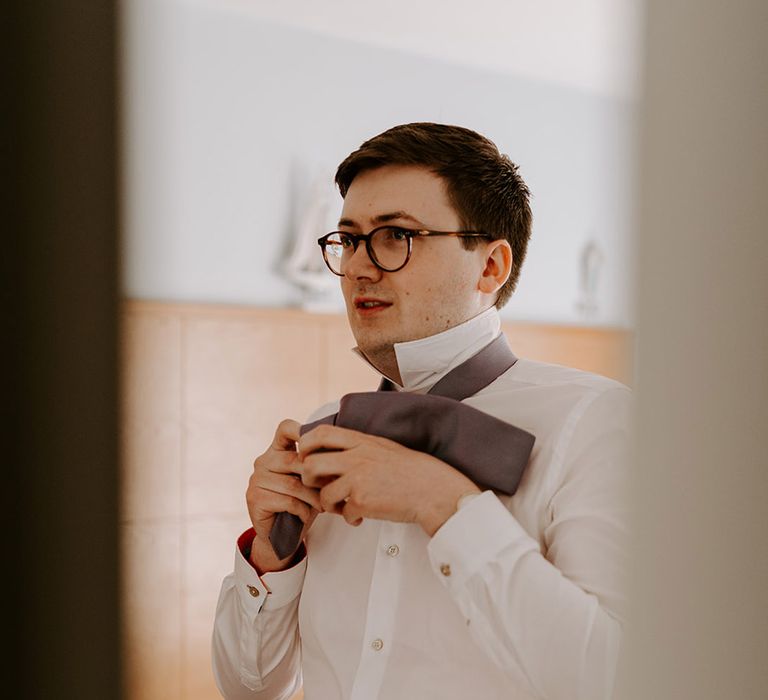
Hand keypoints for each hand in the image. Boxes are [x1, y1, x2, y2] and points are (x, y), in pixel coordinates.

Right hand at [246, 419, 322, 572]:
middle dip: (317, 477)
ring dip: (313, 497)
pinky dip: (302, 510)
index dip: (301, 430)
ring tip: (323, 505)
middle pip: (295, 459)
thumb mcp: (313, 481)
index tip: (319, 443)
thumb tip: (341, 454)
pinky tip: (305, 515)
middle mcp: (264, 460)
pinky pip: (287, 500)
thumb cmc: (302, 503)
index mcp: (277, 450)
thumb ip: (319, 465)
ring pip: (293, 483)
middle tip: (331, 490)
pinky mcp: (254, 498)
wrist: (282, 535)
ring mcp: (256, 478)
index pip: (286, 428)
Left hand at [297, 424, 480, 535]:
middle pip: (310, 465)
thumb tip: (331, 451)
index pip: (320, 434)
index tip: (307, 456)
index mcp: (361, 441)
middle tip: (320, 487)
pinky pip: (343, 514)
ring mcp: (358, 479)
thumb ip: (357, 446)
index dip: (306, 444)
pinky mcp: (363, 501)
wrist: (432, 489)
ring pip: (323, 495)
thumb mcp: (382, 447)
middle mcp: (356, 457)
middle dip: (309, 480)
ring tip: (342, 506)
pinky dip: (351, 518)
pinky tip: (362, 516)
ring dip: (329, 505)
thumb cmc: (410, 470)